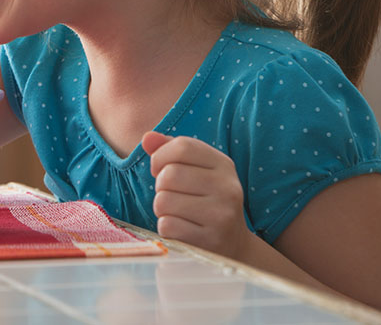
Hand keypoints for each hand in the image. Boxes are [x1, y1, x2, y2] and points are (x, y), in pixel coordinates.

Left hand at [141, 132, 251, 259]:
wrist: (232, 243)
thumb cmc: (204, 199)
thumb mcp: (194, 169)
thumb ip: (169, 150)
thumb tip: (147, 137)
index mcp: (224, 165)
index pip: (182, 146)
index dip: (160, 156)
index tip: (160, 169)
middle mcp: (228, 188)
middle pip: (169, 175)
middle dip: (160, 186)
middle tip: (172, 195)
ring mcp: (222, 215)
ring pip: (163, 201)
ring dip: (162, 209)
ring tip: (178, 212)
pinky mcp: (211, 240)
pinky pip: (167, 226)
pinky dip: (166, 228)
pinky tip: (182, 230)